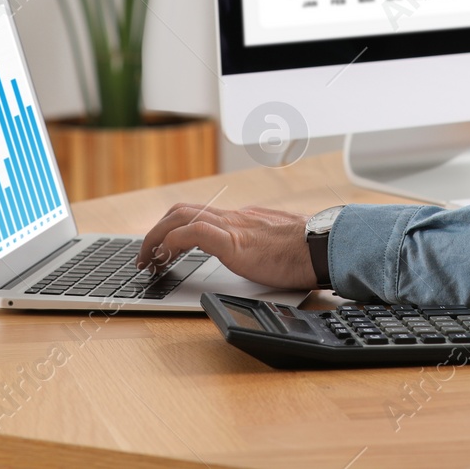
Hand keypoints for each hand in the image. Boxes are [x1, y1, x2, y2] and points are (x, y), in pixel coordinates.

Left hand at [134, 203, 318, 289]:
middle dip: (156, 231)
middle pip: (181, 210)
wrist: (323, 246)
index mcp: (243, 220)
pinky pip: (193, 233)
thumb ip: (263, 246)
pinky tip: (165, 257)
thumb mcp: (278, 246)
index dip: (175, 230)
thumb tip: (260, 258)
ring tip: (147, 259)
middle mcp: (234, 218)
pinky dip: (171, 242)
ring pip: (180, 217)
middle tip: (146, 255)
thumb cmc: (308, 251)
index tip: (164, 250)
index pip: (199, 215)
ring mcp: (232, 227)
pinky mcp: (233, 241)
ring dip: (155, 237)